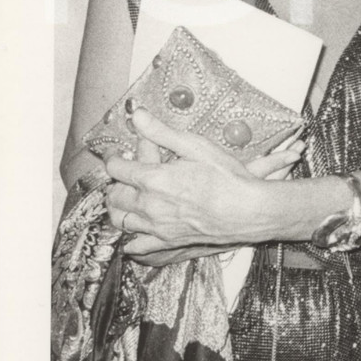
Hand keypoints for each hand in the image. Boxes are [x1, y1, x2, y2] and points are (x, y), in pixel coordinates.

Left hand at [105, 106, 299, 256]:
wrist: (247, 210)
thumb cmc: (227, 177)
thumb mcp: (196, 146)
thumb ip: (161, 132)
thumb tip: (136, 114)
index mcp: (153, 179)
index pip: (116, 168)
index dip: (113, 158)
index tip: (116, 154)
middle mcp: (149, 205)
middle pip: (114, 196)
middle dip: (115, 183)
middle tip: (125, 175)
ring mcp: (157, 227)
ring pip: (120, 220)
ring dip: (119, 208)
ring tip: (129, 198)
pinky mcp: (167, 242)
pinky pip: (136, 246)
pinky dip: (129, 240)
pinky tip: (134, 232)